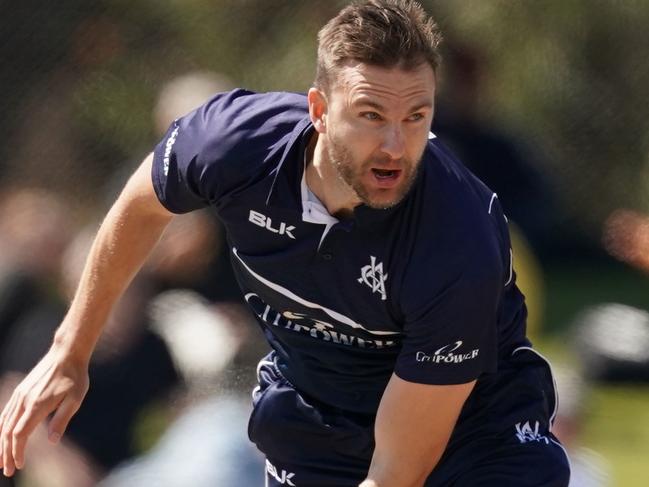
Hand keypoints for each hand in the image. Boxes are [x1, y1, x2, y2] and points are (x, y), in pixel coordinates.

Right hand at [0, 346, 88, 476]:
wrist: (67, 353)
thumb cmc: (75, 376)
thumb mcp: (75, 399)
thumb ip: (62, 420)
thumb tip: (53, 441)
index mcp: (37, 405)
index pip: (20, 434)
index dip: (17, 452)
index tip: (18, 465)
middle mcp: (24, 401)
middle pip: (9, 432)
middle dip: (5, 453)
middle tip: (7, 470)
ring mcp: (20, 395)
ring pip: (4, 423)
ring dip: (1, 442)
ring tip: (1, 459)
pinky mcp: (21, 391)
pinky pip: (6, 413)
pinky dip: (2, 428)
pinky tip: (3, 436)